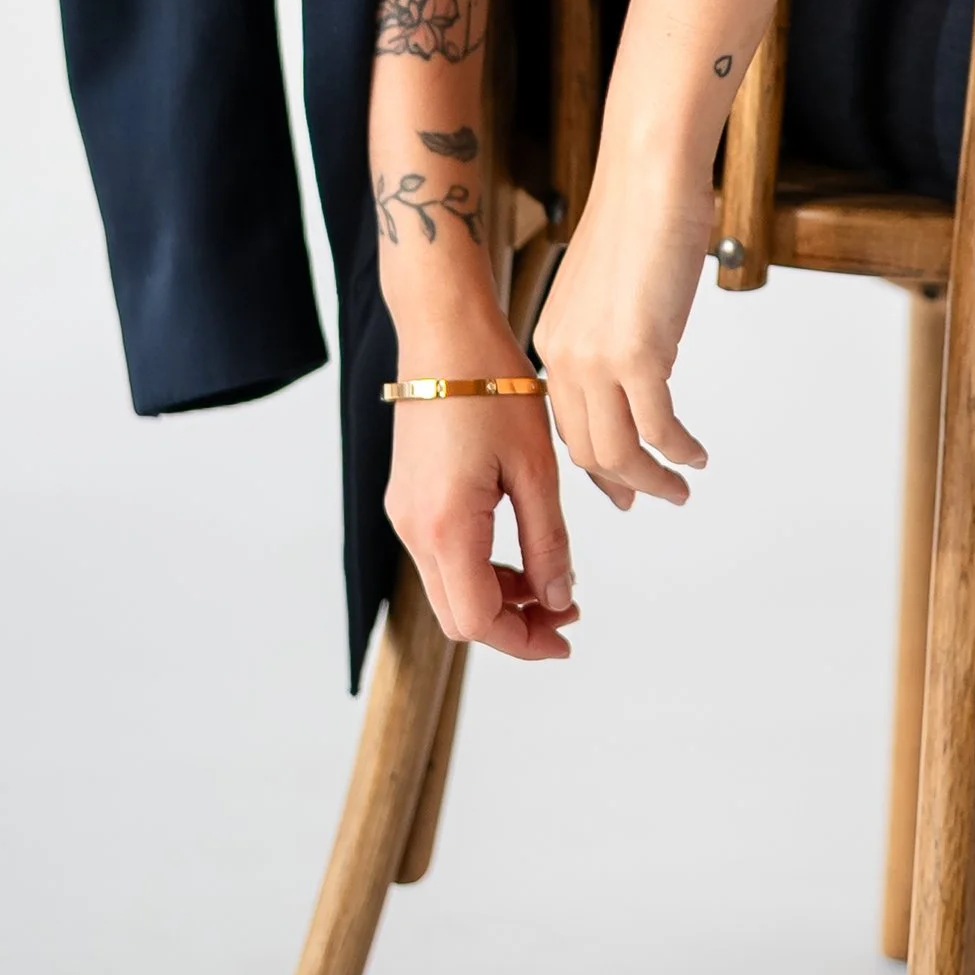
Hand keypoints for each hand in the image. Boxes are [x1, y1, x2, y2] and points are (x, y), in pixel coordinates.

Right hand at [384, 377, 578, 659]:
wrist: (445, 333)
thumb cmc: (493, 387)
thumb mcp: (536, 469)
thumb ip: (547, 542)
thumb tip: (559, 598)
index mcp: (446, 527)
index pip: (478, 621)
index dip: (524, 640)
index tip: (567, 636)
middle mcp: (414, 529)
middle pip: (459, 615)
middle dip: (515, 624)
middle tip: (569, 609)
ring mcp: (406, 514)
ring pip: (450, 588)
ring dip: (501, 597)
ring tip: (554, 578)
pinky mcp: (409, 499)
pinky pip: (443, 556)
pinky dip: (482, 568)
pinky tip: (521, 549)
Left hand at [534, 147, 715, 508]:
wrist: (650, 177)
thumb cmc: (642, 216)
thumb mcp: (612, 291)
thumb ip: (615, 332)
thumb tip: (645, 363)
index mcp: (554, 339)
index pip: (568, 423)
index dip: (595, 462)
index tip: (620, 483)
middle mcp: (566, 356)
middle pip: (587, 448)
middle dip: (622, 484)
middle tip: (653, 498)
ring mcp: (599, 359)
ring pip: (617, 453)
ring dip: (653, 479)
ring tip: (682, 486)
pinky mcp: (638, 354)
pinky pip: (658, 428)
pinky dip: (679, 451)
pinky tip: (697, 454)